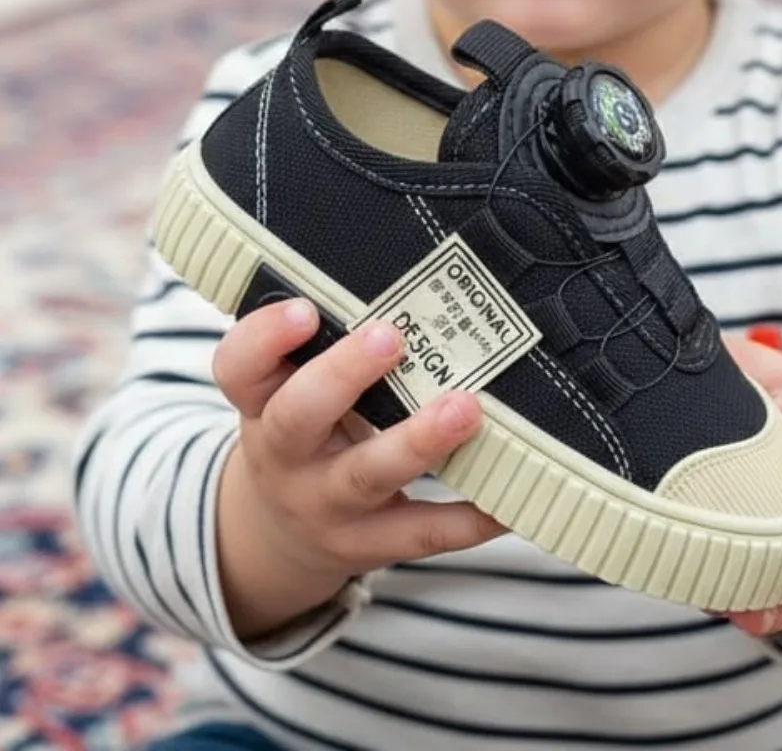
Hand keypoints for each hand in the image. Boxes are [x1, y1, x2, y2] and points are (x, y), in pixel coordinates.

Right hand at [212, 298, 503, 639]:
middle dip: (344, 375)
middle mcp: (285, 456)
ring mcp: (325, 505)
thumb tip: (414, 275)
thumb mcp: (293, 386)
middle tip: (391, 335)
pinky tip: (506, 497)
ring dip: (419, 440)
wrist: (279, 533)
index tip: (305, 309)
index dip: (265, 337)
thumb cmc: (307, 428)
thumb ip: (331, 343)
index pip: (238, 366)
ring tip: (466, 407)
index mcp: (262, 402)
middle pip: (298, 417)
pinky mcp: (370, 544)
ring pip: (366, 475)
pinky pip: (423, 531)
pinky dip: (469, 516)